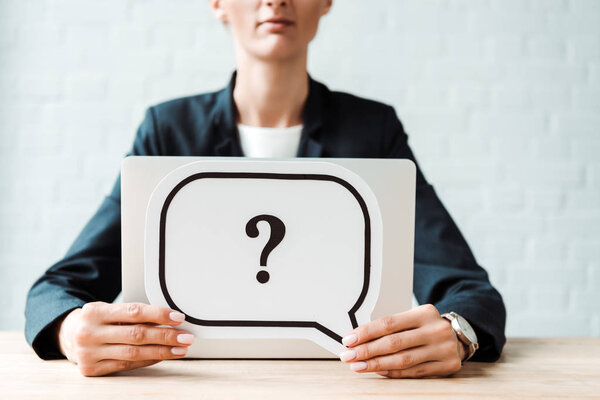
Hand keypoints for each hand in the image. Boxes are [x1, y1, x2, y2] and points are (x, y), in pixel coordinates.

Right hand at [54, 301, 194, 376]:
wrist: (68, 335)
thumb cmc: (97, 320)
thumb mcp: (110, 310)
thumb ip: (134, 314)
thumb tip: (170, 320)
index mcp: (95, 311)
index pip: (134, 312)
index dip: (159, 315)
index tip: (179, 318)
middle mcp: (89, 332)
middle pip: (136, 334)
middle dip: (166, 336)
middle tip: (186, 336)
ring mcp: (88, 353)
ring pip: (133, 353)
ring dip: (162, 351)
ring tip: (181, 348)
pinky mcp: (91, 369)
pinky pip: (127, 365)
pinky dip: (148, 360)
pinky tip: (163, 356)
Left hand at [339, 304, 464, 377]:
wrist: (458, 336)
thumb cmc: (426, 327)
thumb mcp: (413, 319)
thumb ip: (391, 328)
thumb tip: (358, 339)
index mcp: (424, 312)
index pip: (389, 323)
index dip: (366, 332)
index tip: (349, 339)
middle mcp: (435, 329)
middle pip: (394, 342)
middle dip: (367, 350)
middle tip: (349, 355)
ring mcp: (443, 348)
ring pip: (403, 360)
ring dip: (377, 364)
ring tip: (358, 366)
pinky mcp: (447, 365)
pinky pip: (415, 372)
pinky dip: (394, 373)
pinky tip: (379, 371)